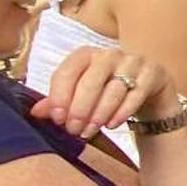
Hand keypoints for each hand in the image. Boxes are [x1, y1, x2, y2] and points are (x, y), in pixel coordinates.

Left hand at [29, 46, 175, 138]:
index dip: (59, 96)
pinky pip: (136, 95)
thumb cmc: (107, 91)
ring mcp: (134, 61)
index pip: (68, 71)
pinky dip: (121, 112)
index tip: (56, 118)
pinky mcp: (152, 73)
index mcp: (86, 54)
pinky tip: (111, 125)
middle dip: (80, 109)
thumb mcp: (81, 94)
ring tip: (89, 132)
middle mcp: (110, 53)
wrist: (149, 89)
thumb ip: (58, 102)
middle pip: (91, 80)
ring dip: (99, 114)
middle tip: (73, 130)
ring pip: (114, 89)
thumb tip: (34, 112)